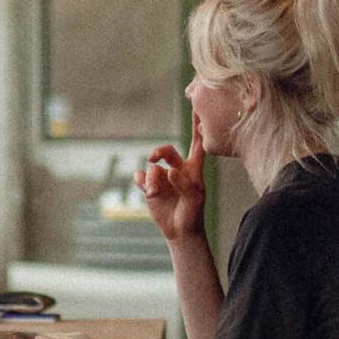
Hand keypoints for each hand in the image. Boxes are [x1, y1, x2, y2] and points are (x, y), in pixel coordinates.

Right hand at [137, 115, 206, 242]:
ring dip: (152, 181)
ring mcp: (163, 177)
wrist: (180, 231)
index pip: (196, 143)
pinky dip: (141, 182)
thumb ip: (183, 183)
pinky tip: (147, 191)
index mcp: (193, 168)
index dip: (197, 126)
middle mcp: (177, 169)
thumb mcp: (193, 198)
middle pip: (166, 151)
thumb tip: (169, 170)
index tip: (197, 107)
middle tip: (153, 157)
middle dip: (159, 152)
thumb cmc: (192, 213)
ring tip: (155, 194)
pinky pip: (141, 177)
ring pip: (152, 169)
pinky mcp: (150, 187)